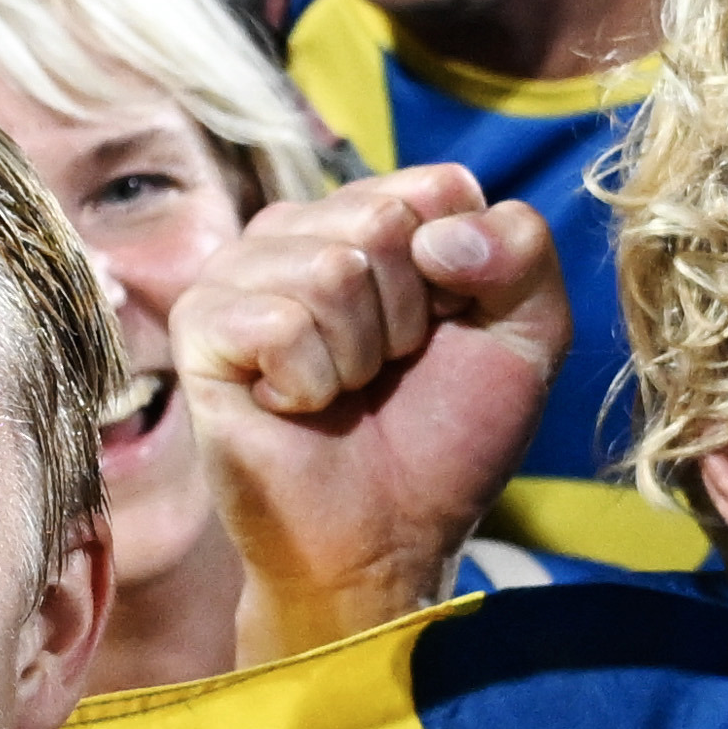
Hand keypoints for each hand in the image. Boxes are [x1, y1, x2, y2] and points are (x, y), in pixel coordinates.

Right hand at [178, 166, 568, 646]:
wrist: (386, 542)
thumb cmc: (445, 441)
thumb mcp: (527, 338)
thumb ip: (523, 253)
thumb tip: (439, 236)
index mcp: (376, 217)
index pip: (438, 185)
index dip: (463, 274)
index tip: (445, 335)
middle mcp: (303, 230)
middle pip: (384, 218)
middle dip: (410, 317)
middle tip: (387, 373)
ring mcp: (243, 271)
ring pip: (332, 269)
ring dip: (358, 357)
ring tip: (342, 392)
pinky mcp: (201, 325)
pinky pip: (279, 322)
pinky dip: (309, 382)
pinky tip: (295, 406)